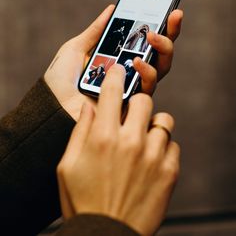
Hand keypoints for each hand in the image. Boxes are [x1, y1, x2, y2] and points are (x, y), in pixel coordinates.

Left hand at [44, 5, 182, 119]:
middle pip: (161, 54)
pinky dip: (147, 72)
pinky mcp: (131, 103)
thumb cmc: (61, 80)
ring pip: (161, 69)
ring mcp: (132, 88)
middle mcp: (130, 73)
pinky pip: (148, 88)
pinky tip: (137, 62)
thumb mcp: (77, 48)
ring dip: (162, 50)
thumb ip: (96, 30)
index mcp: (119, 58)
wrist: (52, 106)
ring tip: (152, 37)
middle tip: (173, 17)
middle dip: (170, 34)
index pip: (146, 41)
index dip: (162, 26)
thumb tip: (112, 8)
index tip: (172, 9)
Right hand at [57, 65, 179, 234]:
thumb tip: (89, 105)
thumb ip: (80, 130)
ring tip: (142, 139)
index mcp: (103, 137)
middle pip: (144, 99)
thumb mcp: (67, 165)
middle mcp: (131, 141)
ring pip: (163, 120)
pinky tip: (150, 160)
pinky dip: (163, 148)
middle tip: (130, 115)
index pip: (112, 90)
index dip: (115, 75)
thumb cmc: (82, 201)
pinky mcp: (169, 172)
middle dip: (136, 103)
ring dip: (151, 126)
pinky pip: (173, 145)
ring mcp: (153, 156)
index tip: (117, 69)